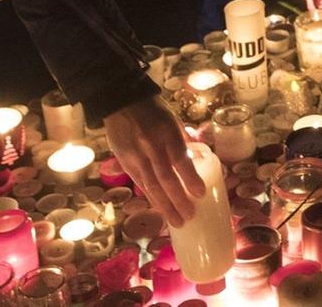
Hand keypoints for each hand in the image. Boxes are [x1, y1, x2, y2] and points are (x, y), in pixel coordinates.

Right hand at [102, 96, 203, 225]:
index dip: (190, 179)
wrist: (121, 101)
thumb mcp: (172, 120)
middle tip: (189, 216)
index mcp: (167, 133)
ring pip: (151, 186)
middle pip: (165, 179)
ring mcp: (136, 156)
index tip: (201, 194)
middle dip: (178, 201)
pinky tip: (159, 209)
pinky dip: (150, 198)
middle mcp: (151, 146)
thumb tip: (198, 158)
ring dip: (164, 206)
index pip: (180, 160)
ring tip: (176, 221)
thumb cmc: (153, 110)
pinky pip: (140, 183)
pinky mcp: (125, 162)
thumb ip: (183, 140)